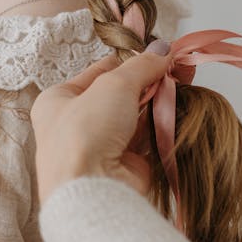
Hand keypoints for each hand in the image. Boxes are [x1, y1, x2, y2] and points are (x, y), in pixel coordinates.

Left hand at [31, 42, 171, 202]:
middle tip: (176, 68)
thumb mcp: (113, 84)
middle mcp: (76, 124)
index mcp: (58, 101)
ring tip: (182, 84)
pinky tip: (178, 109)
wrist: (93, 191)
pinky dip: (162, 125)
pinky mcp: (125, 165)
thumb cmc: (86, 132)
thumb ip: (141, 65)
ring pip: (135, 115)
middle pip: (120, 93)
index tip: (157, 52)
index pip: (99, 71)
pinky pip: (147, 138)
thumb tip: (162, 49)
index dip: (129, 60)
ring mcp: (101, 147)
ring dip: (157, 102)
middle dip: (148, 82)